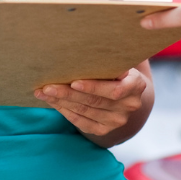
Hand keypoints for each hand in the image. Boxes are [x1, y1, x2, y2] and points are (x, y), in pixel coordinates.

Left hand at [34, 66, 148, 137]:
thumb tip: (77, 50)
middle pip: (94, 101)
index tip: (73, 81)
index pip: (114, 90)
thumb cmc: (116, 70)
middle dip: (67, 93)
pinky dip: (66, 112)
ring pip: (85, 111)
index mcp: (136, 85)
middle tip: (47, 86)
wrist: (125, 92)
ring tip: (44, 93)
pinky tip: (53, 103)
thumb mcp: (117, 62)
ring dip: (61, 102)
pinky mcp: (105, 130)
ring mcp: (118, 120)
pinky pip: (82, 123)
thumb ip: (106, 60)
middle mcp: (130, 105)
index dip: (94, 87)